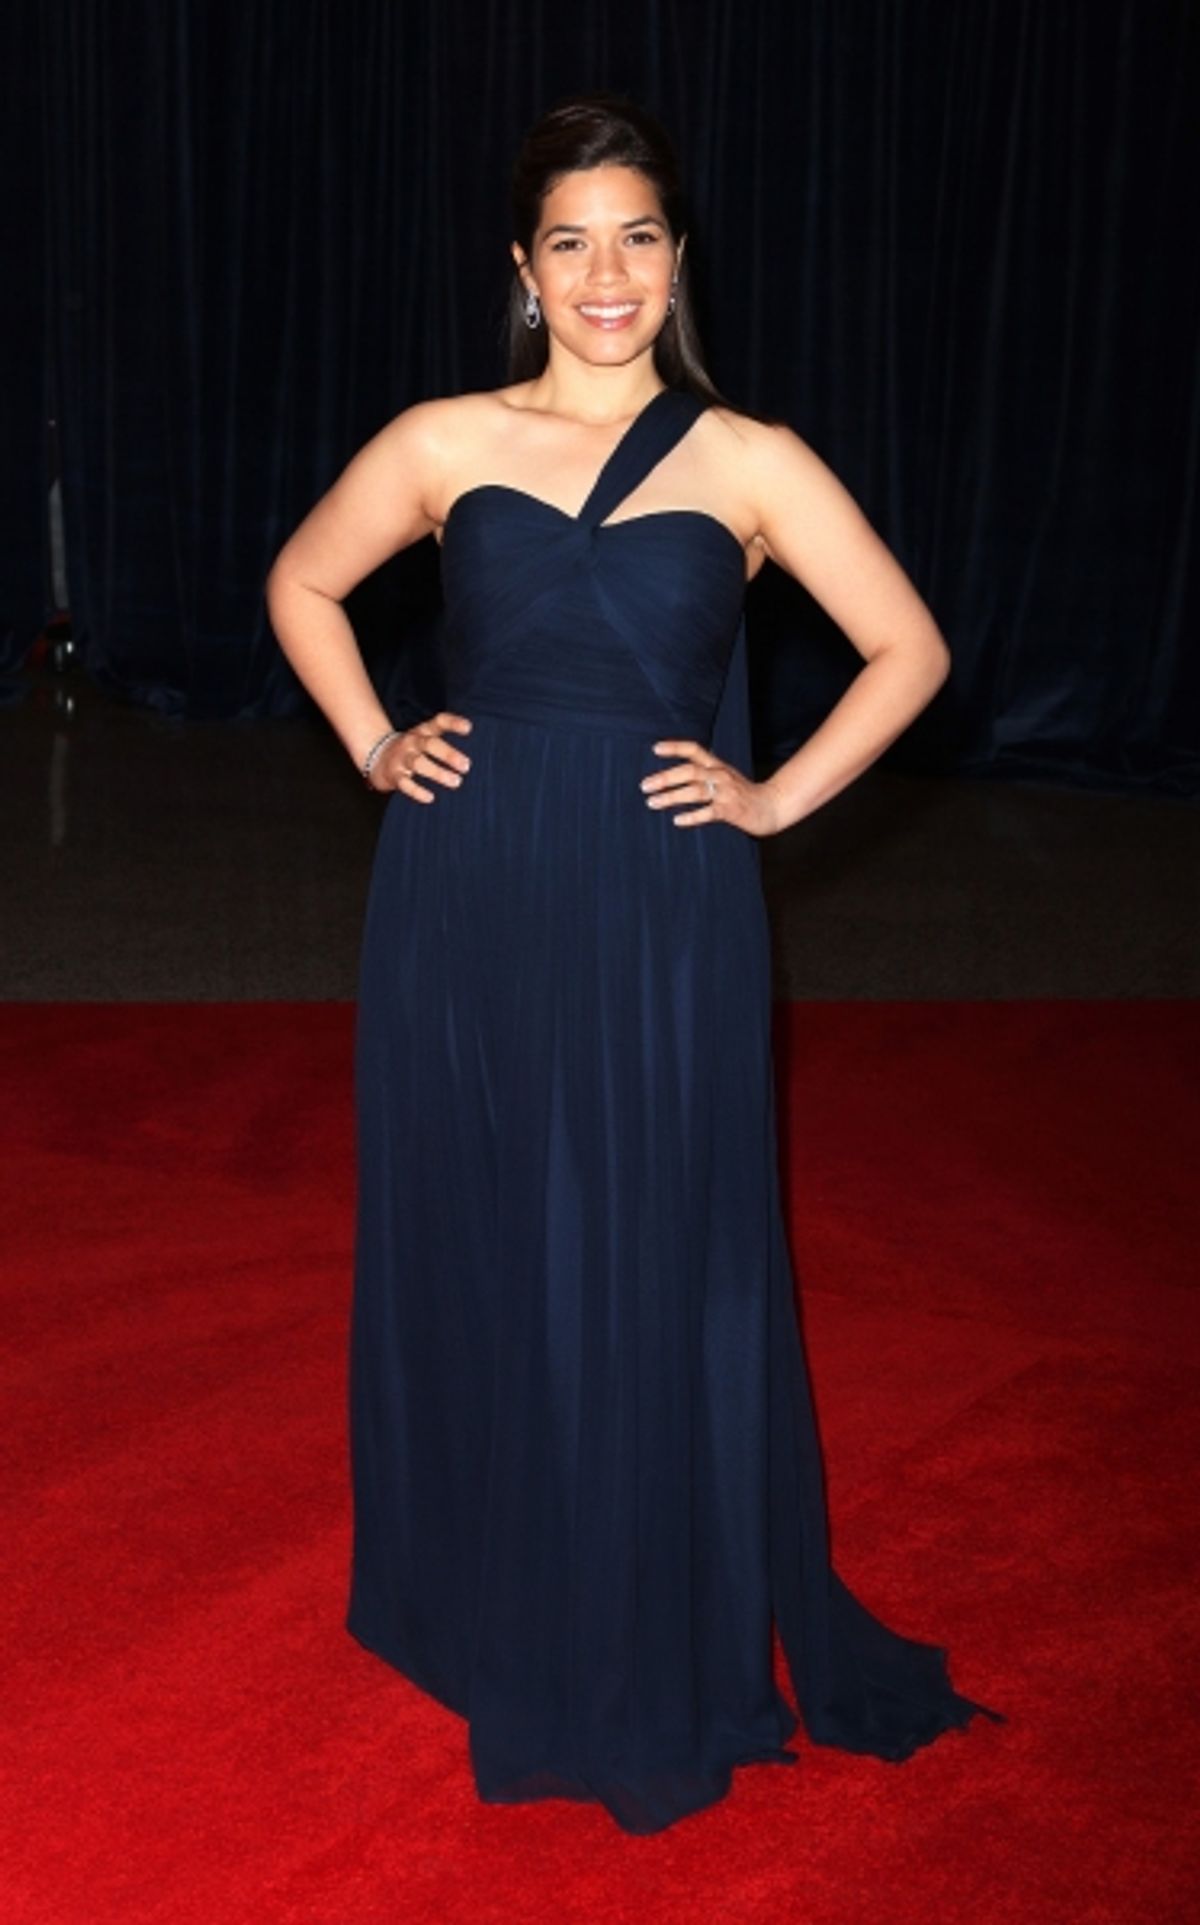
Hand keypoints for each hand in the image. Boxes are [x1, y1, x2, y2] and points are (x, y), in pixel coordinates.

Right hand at [371, 711, 472, 800]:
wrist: (377, 757)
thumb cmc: (413, 749)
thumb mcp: (426, 738)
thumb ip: (446, 740)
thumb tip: (479, 751)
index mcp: (423, 731)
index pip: (438, 722)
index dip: (453, 723)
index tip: (469, 728)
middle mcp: (412, 742)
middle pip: (430, 744)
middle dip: (448, 754)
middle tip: (466, 766)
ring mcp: (402, 758)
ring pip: (419, 764)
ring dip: (438, 773)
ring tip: (456, 782)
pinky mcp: (394, 775)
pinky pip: (405, 784)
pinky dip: (417, 791)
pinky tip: (430, 798)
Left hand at [639, 740, 785, 836]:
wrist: (771, 806)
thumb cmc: (742, 793)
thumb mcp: (724, 776)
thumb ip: (704, 773)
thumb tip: (675, 775)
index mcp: (717, 765)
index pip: (694, 750)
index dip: (675, 747)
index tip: (655, 749)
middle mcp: (720, 775)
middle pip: (690, 771)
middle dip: (666, 777)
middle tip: (645, 786)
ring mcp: (726, 793)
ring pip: (695, 791)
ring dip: (672, 797)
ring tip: (652, 803)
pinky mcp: (731, 811)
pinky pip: (708, 813)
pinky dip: (692, 816)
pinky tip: (677, 821)